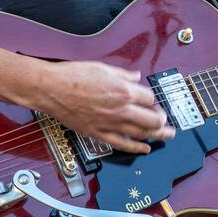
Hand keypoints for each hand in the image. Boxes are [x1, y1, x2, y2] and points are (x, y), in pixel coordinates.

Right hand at [37, 60, 174, 154]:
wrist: (50, 88)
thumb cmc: (73, 76)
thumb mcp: (103, 68)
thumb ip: (123, 74)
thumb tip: (136, 77)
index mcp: (123, 90)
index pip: (150, 98)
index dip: (153, 99)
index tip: (152, 100)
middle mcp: (120, 109)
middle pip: (152, 119)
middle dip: (162, 120)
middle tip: (165, 120)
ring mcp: (110, 123)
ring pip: (141, 134)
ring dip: (157, 135)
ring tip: (166, 135)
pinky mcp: (98, 133)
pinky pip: (122, 144)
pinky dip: (136, 148)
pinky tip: (145, 148)